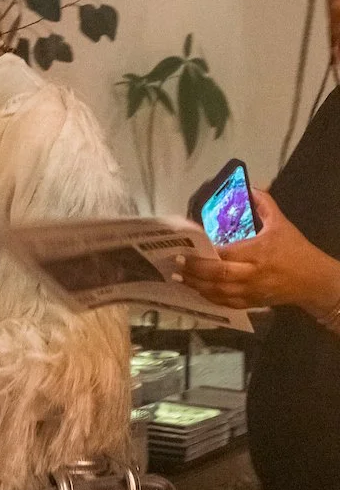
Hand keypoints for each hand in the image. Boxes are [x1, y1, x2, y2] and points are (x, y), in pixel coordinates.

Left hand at [175, 189, 339, 313]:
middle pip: (218, 274)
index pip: (225, 253)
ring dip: (196, 285)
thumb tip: (249, 186)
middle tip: (176, 263)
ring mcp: (251, 291)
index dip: (204, 253)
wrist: (314, 280)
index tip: (186, 248)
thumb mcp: (281, 223)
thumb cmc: (295, 249)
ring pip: (218, 291)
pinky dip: (209, 297)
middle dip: (194, 269)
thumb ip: (264, 204)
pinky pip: (225, 303)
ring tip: (178, 277)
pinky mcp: (252, 303)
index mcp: (258, 252)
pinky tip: (196, 290)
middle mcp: (252, 273)